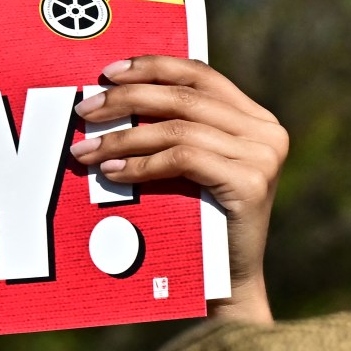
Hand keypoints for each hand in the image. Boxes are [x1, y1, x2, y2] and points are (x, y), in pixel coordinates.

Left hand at [70, 57, 287, 323]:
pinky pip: (183, 158)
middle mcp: (266, 131)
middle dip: (127, 100)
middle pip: (184, 97)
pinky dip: (141, 164)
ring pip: (179, 128)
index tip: (108, 74)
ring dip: (124, 138)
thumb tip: (110, 96)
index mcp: (255, 119)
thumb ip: (174, 130)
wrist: (226, 283)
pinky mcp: (251, 183)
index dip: (152, 67)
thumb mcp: (190, 167)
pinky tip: (111, 172)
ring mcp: (263, 156)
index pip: (199, 76)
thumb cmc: (198, 224)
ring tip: (86, 150)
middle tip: (84, 110)